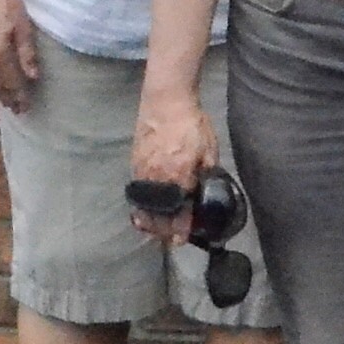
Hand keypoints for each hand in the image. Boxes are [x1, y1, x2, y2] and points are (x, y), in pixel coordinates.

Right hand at [127, 94, 213, 234]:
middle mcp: (158, 178)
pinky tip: (144, 212)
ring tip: (157, 231)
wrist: (166, 103)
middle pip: (158, 213)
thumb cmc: (192, 124)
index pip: (178, 210)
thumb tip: (207, 189)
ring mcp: (143, 172)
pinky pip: (136, 193)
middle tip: (170, 239)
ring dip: (150, 221)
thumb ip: (207, 172)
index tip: (181, 239)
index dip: (180, 227)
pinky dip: (140, 205)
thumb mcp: (209, 149)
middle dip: (164, 229)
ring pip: (144, 205)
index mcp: (179, 174)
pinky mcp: (134, 165)